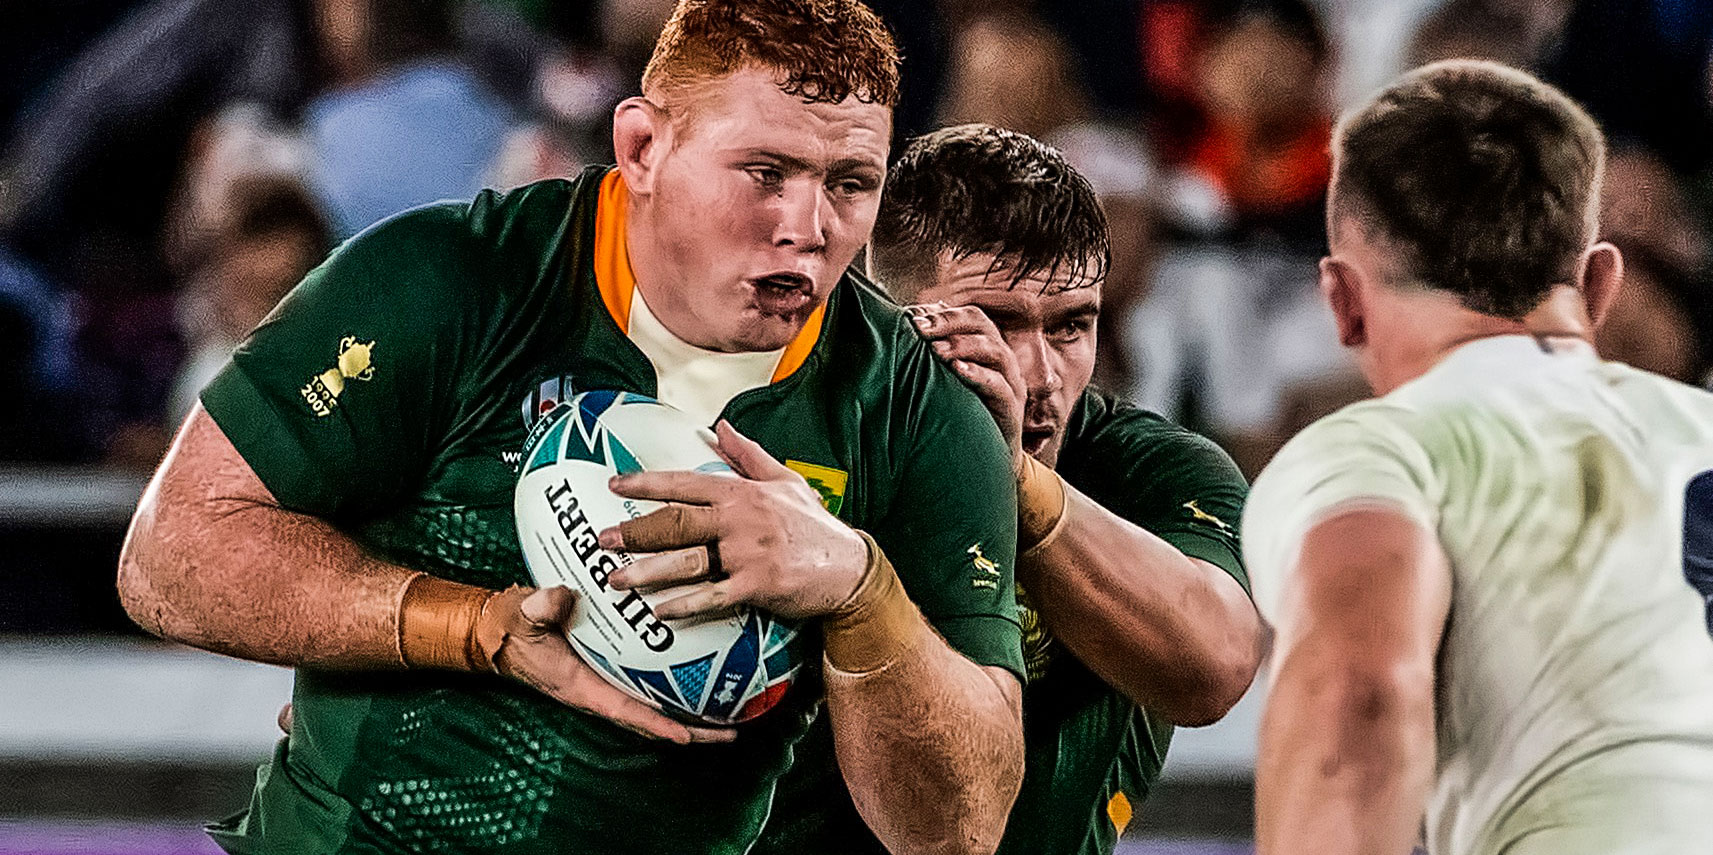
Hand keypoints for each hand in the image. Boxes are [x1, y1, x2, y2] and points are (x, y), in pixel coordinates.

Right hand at [480, 585, 734, 743]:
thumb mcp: (522, 614)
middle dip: (692, 727)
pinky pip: (649, 682)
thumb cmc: (511, 626)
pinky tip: (705, 670)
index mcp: (582, 686)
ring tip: (731, 708)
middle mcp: (599, 690)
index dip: (660, 725)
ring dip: (691, 710)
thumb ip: (541, 607)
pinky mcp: (610, 666)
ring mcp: (607, 680)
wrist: (496, 630)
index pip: (628, 712)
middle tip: (732, 729)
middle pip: (653, 717)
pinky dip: (676, 683)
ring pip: (655, 703)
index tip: (692, 735)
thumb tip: (564, 596)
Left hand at [599, 421, 869, 621]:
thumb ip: (749, 455)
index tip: (615, 484)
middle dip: (635, 531)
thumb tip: (721, 426)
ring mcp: (748, 553)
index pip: (686, 483)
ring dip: (648, 571)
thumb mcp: (786, 481)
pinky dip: (684, 605)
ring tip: (616, 580)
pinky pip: (713, 596)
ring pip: (687, 561)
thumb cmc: (815, 525)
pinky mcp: (758, 585)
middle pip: (677, 523)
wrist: (849, 568)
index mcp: (742, 493)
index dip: (647, 483)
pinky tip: (658, 612)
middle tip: (602, 540)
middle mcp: (740, 520)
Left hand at [907, 303, 1024, 472]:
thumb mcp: (945, 382)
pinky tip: (958, 370)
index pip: (971, 317)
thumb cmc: (961, 414)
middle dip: (950, 323)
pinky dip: (979, 375)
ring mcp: (1011, 383)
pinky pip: (1000, 385)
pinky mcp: (1012, 408)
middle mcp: (1002, 361)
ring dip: (963, 346)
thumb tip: (904, 328)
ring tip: (936, 350)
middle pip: (984, 326)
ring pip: (995, 351)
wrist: (984, 460)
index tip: (914, 318)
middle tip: (921, 328)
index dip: (945, 314)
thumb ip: (933, 356)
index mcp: (986, 348)